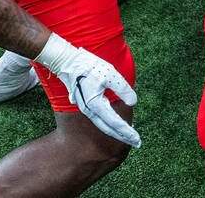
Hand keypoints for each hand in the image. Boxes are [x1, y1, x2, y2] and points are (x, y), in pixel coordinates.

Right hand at [35, 33, 139, 147]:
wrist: (67, 62)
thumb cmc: (89, 66)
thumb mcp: (110, 74)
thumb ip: (122, 89)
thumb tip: (132, 102)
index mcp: (96, 104)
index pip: (115, 123)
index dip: (127, 132)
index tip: (138, 140)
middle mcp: (90, 110)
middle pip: (108, 128)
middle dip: (123, 136)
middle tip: (137, 143)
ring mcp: (86, 108)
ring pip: (103, 125)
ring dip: (116, 131)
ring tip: (128, 134)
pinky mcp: (85, 104)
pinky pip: (99, 119)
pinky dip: (109, 124)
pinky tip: (115, 121)